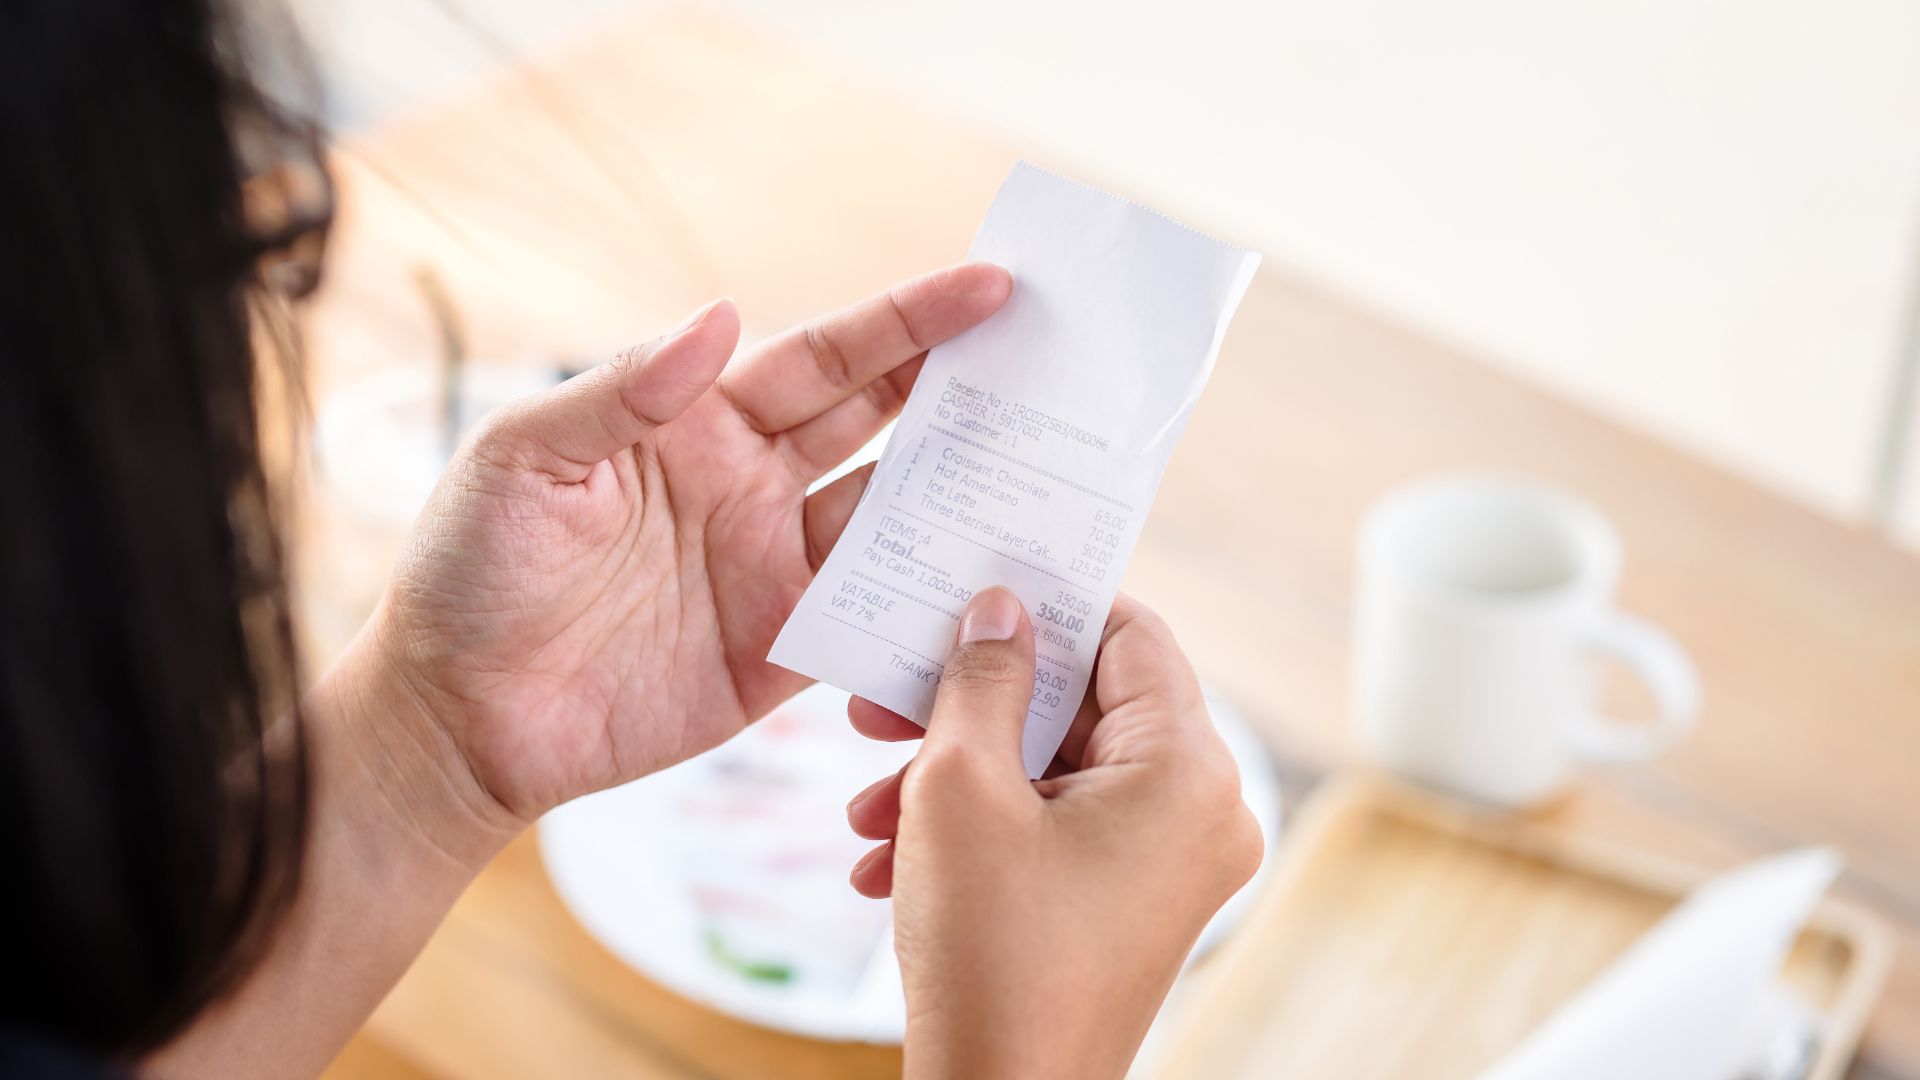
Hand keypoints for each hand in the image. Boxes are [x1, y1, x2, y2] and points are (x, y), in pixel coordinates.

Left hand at [357, 265, 1011, 839]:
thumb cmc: (469, 574)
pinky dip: (930, 605)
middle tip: (1054, 355)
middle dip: (962, 385)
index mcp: (698, 422)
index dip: (907, 322)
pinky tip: (990, 588)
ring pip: (894, 518)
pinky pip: (873, 622)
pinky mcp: (780, 655)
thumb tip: (720, 317)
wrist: (455, 720)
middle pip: (881, 423)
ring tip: (1052, 462)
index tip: (990, 287)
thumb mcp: (525, 460)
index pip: (824, 357)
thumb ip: (622, 391)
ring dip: (966, 490)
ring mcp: (772, 570)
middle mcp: (751, 485)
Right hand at [844, 588, 1262, 1078]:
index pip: (1130, 635)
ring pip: (1057, 774)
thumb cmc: (989, 951)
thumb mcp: (962, 787)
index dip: (1047, 605)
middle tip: (884, 700)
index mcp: (1188, 769)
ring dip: (956, 777)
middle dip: (971, 707)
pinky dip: (981, 832)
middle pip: (1084, 707)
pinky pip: (1060, 832)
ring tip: (869, 805)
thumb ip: (982, 679)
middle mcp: (1203, 813)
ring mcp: (1172, 866)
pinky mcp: (1134, 906)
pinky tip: (889, 857)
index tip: (972, 593)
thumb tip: (999, 610)